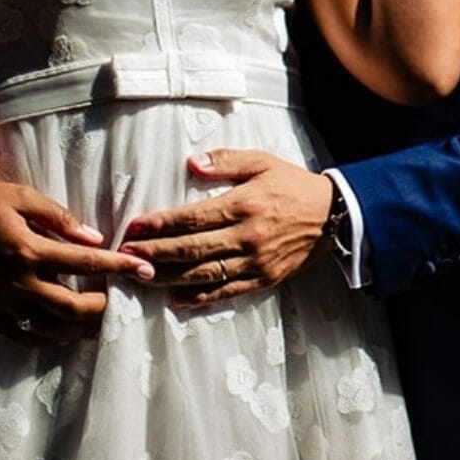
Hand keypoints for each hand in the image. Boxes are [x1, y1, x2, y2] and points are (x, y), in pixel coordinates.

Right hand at [0, 179, 155, 345]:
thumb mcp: (21, 198)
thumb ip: (59, 218)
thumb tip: (94, 236)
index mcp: (31, 250)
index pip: (88, 261)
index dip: (120, 266)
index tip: (145, 270)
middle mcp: (18, 281)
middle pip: (73, 305)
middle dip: (104, 305)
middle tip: (125, 301)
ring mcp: (0, 299)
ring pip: (48, 326)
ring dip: (78, 328)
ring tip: (100, 325)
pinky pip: (17, 332)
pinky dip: (42, 338)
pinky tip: (58, 335)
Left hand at [119, 150, 334, 307]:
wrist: (333, 215)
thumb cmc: (292, 185)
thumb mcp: (263, 162)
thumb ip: (226, 161)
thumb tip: (191, 163)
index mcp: (244, 204)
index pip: (193, 217)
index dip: (161, 223)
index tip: (135, 226)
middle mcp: (247, 236)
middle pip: (192, 249)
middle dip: (155, 252)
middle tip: (126, 254)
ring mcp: (255, 261)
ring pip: (204, 274)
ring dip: (168, 277)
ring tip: (141, 275)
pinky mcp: (263, 279)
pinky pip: (226, 292)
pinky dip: (199, 298)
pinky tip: (176, 298)